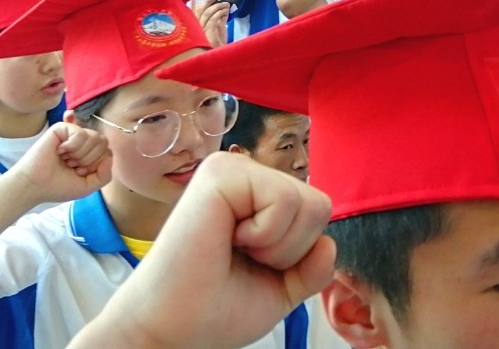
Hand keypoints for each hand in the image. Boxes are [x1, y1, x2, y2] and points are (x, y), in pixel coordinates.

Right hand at [8, 123, 110, 206]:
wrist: (34, 186)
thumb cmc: (57, 186)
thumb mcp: (87, 186)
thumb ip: (104, 175)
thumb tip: (109, 156)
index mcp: (89, 153)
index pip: (107, 153)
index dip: (95, 166)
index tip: (79, 173)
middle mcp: (83, 141)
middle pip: (103, 143)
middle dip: (88, 160)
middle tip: (71, 166)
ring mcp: (73, 133)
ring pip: (95, 138)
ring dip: (80, 155)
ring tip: (65, 159)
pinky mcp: (62, 128)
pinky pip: (81, 134)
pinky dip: (72, 147)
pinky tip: (59, 151)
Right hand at [70, 153, 333, 348]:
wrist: (171, 330)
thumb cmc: (216, 306)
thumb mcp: (282, 288)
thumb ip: (313, 267)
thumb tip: (327, 244)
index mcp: (258, 193)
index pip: (318, 211)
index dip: (297, 254)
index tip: (253, 265)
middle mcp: (246, 173)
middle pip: (318, 205)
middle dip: (290, 250)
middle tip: (242, 259)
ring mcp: (233, 168)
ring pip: (307, 202)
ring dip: (276, 245)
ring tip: (233, 249)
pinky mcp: (221, 172)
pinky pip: (284, 200)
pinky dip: (264, 234)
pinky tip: (227, 239)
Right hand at [194, 0, 230, 47]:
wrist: (218, 56)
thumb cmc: (218, 45)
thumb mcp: (218, 30)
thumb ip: (219, 20)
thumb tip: (223, 11)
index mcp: (194, 28)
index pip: (192, 13)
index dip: (194, 4)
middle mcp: (194, 29)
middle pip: (198, 11)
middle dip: (207, 1)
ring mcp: (200, 31)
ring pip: (207, 13)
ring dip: (217, 6)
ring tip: (225, 4)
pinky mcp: (207, 33)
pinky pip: (213, 19)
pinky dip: (220, 13)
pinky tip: (226, 11)